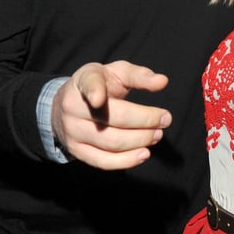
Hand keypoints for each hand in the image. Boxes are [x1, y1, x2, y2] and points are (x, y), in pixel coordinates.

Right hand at [51, 61, 170, 169]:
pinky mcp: (77, 151)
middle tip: (165, 120)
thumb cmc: (100, 85)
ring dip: (140, 140)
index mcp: (83, 81)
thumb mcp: (116, 72)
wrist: (68, 105)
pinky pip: (104, 161)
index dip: (93, 92)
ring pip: (112, 142)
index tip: (98, 99)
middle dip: (145, 121)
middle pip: (114, 118)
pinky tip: (144, 154)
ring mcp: (72, 131)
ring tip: (157, 135)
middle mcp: (72, 106)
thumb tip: (163, 81)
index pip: (89, 85)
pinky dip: (127, 160)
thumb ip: (139, 75)